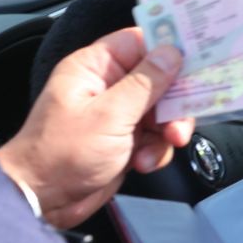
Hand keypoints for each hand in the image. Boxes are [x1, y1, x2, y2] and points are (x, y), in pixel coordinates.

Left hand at [0, 29, 193, 228]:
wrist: (43, 200)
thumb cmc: (61, 154)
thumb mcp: (109, 116)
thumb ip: (145, 83)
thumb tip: (172, 53)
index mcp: (95, 68)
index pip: (140, 42)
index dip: (169, 46)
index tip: (198, 56)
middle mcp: (108, 86)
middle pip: (160, 78)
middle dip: (175, 101)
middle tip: (180, 119)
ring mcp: (118, 114)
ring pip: (163, 110)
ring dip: (168, 131)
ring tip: (162, 145)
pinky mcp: (126, 139)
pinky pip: (157, 136)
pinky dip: (157, 150)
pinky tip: (142, 162)